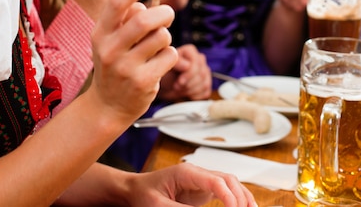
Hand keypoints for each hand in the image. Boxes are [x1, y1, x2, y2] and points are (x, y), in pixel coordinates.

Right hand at [90, 0, 177, 123]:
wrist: (106, 106)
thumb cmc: (114, 63)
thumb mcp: (109, 39)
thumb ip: (124, 19)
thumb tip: (146, 2)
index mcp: (100, 33)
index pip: (118, 3)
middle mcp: (109, 49)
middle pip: (144, 19)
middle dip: (163, 12)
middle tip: (168, 13)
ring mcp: (125, 68)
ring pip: (162, 36)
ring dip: (166, 36)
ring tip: (157, 45)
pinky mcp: (143, 82)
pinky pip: (170, 55)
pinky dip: (170, 55)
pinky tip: (158, 64)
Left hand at [126, 163, 256, 206]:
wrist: (134, 190)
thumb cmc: (143, 195)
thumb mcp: (159, 206)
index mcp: (186, 173)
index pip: (215, 180)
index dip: (229, 196)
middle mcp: (197, 173)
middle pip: (227, 179)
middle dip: (241, 196)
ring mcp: (201, 181)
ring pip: (229, 183)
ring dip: (242, 196)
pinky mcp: (202, 190)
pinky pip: (224, 192)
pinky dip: (235, 199)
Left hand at [159, 44, 211, 101]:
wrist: (165, 86)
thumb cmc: (164, 74)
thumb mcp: (166, 66)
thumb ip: (177, 63)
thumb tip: (187, 65)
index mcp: (190, 51)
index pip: (196, 64)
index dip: (188, 75)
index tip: (178, 82)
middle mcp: (199, 59)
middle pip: (202, 74)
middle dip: (188, 84)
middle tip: (177, 87)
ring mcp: (205, 71)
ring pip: (205, 84)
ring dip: (191, 91)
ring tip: (180, 90)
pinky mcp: (206, 83)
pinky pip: (206, 91)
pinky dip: (196, 96)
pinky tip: (187, 94)